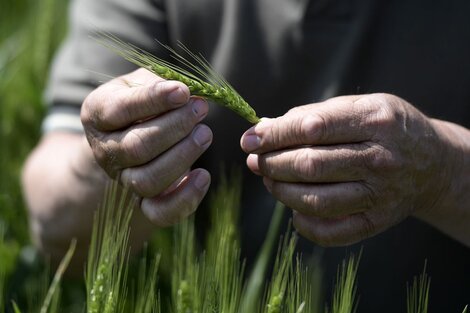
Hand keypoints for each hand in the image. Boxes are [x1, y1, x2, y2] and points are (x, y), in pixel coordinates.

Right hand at [81, 68, 211, 225]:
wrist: (133, 132)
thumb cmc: (142, 101)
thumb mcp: (144, 82)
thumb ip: (160, 82)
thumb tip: (188, 93)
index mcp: (98, 115)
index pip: (120, 110)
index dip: (153, 100)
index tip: (183, 91)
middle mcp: (106, 151)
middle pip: (137, 148)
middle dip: (175, 127)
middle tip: (200, 109)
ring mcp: (124, 179)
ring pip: (148, 180)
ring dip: (183, 156)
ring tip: (205, 133)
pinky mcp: (144, 201)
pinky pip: (160, 213)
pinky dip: (185, 199)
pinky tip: (204, 176)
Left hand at [240, 93, 453, 245]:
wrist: (432, 163)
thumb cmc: (385, 128)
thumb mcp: (359, 106)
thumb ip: (312, 115)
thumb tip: (264, 129)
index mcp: (375, 121)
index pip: (312, 128)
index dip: (274, 135)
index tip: (249, 139)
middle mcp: (380, 159)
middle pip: (309, 166)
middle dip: (271, 163)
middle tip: (255, 160)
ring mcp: (380, 194)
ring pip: (315, 200)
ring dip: (281, 191)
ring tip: (269, 179)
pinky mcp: (377, 221)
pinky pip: (332, 232)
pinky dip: (304, 224)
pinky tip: (294, 209)